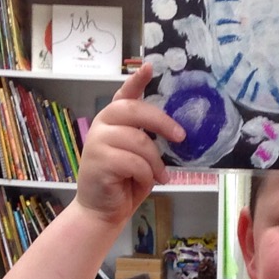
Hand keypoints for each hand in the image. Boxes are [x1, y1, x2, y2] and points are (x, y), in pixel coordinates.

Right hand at [74, 62, 181, 227]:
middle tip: (181, 136)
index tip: (150, 66)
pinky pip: (134, 162)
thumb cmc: (124, 182)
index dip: (137, 79)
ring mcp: (97, 141)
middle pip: (135, 110)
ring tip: (161, 176)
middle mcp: (103, 124)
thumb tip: (177, 131)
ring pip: (140, 141)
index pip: (124, 93)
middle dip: (162, 122)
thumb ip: (147, 138)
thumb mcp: (139, 156)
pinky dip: (147, 175)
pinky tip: (147, 183)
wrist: (101, 211)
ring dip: (156, 162)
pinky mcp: (98, 161)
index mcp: (113, 119)